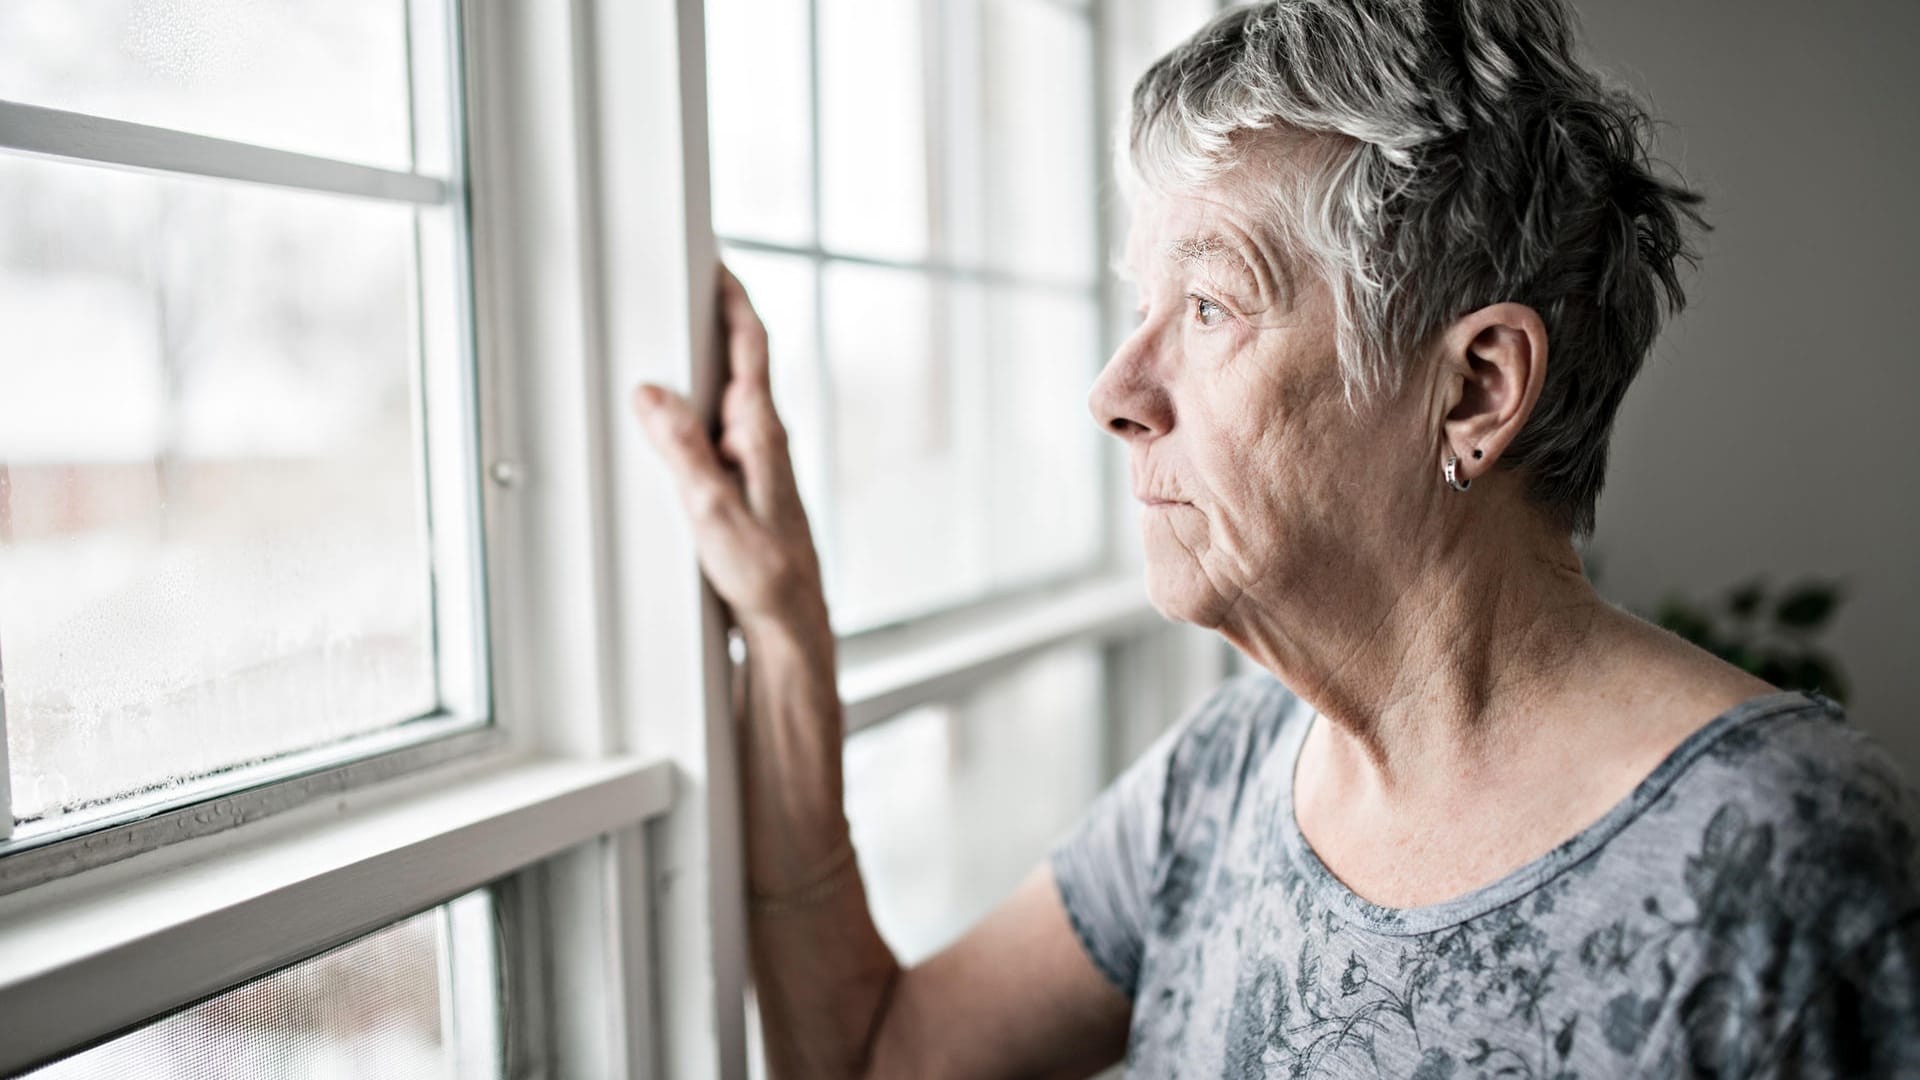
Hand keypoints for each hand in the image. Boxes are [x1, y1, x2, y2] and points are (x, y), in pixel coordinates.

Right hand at [633, 265, 827, 635]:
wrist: (790, 622)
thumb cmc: (766, 575)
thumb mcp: (712, 512)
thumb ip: (682, 450)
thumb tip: (652, 394)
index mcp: (762, 434)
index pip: (752, 347)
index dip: (734, 299)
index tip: (716, 262)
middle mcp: (764, 440)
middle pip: (738, 362)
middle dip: (711, 322)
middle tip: (681, 287)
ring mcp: (757, 462)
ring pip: (725, 399)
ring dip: (700, 369)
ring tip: (665, 344)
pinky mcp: (745, 485)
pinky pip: (716, 432)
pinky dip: (694, 413)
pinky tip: (671, 423)